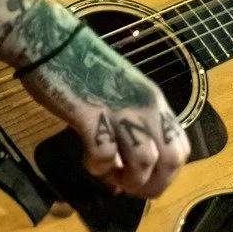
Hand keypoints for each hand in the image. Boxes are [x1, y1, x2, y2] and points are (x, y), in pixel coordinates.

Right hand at [18, 24, 189, 198]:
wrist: (51, 41)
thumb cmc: (82, 65)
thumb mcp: (120, 93)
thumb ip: (130, 123)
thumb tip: (126, 166)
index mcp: (154, 100)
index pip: (181, 147)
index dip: (167, 174)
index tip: (144, 181)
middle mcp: (145, 105)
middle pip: (171, 158)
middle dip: (153, 185)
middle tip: (129, 189)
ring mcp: (119, 109)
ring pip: (144, 160)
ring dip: (128, 180)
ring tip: (110, 178)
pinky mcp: (90, 113)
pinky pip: (105, 154)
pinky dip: (98, 167)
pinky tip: (88, 162)